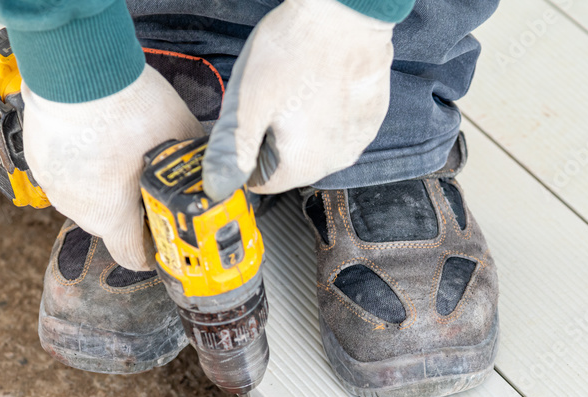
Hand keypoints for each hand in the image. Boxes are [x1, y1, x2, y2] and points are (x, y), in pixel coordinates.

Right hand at [22, 65, 203, 270]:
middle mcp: (78, 208)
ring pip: (88, 193)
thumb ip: (194, 162)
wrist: (76, 67)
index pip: (132, 256)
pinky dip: (84, 158)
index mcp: (112, 217)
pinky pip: (68, 168)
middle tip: (149, 176)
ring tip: (123, 147)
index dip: (153, 248)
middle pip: (111, 222)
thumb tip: (212, 166)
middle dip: (132, 205)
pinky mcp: (38, 157)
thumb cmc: (127, 106)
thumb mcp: (180, 135)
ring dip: (107, 180)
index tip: (163, 232)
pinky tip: (99, 133)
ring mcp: (53, 183)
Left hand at [203, 0, 394, 200]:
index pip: (260, 182)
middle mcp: (336, 161)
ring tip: (296, 86)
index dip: (245, 153)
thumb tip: (217, 187)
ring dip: (300, 124)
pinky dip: (326, 111)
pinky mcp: (370, 118)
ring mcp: (358, 139)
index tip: (246, 122)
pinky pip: (338, 126)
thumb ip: (231, 152)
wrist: (345, 12)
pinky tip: (319, 83)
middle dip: (273, 138)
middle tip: (270, 97)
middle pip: (289, 164)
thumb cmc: (295, 50)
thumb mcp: (247, 103)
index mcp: (303, 165)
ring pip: (314, 145)